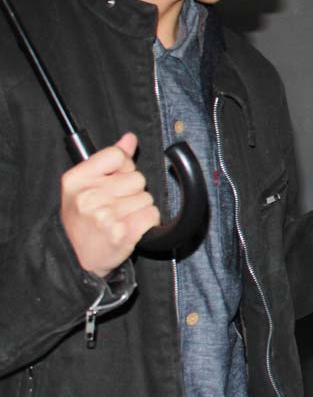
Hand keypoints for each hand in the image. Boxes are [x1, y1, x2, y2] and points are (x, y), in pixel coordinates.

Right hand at [60, 133, 159, 277]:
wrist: (75, 258)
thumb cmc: (83, 219)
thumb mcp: (85, 185)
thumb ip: (110, 159)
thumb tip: (129, 138)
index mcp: (77, 180)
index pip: (117, 155)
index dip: (123, 167)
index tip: (115, 180)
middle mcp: (89, 196)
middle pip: (137, 178)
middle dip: (133, 191)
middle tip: (116, 205)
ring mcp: (105, 215)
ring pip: (147, 197)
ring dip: (139, 208)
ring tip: (121, 218)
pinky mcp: (122, 233)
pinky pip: (152, 215)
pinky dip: (147, 222)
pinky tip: (130, 228)